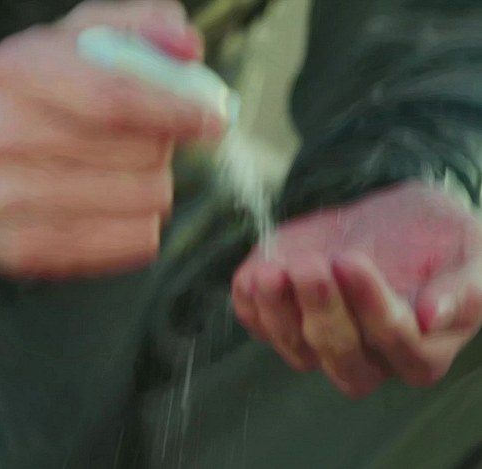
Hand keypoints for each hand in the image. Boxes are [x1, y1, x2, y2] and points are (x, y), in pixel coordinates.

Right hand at [0, 0, 220, 279]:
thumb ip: (139, 27)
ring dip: (152, 186)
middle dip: (161, 146)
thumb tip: (187, 47)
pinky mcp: (23, 250)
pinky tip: (113, 208)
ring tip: (122, 173)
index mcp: (18, 71)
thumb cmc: (37, 98)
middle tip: (143, 140)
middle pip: (138, 154)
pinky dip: (139, 226)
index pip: (115, 99)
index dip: (177, 110)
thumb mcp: (77, 42)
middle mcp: (2, 137)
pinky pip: (129, 244)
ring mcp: (7, 200)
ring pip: (142, 203)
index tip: (213, 119)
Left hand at [232, 182, 481, 397]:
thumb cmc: (439, 239)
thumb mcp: (472, 253)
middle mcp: (367, 359)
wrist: (392, 219)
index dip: (372, 308)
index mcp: (421, 351)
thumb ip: (467, 288)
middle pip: (341, 356)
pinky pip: (259, 325)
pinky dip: (250, 304)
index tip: (351, 261)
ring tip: (273, 271)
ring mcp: (319, 342)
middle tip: (313, 266)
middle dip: (323, 311)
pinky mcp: (281, 319)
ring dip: (278, 311)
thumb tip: (435, 317)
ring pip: (295, 347)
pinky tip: (252, 275)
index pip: (397, 345)